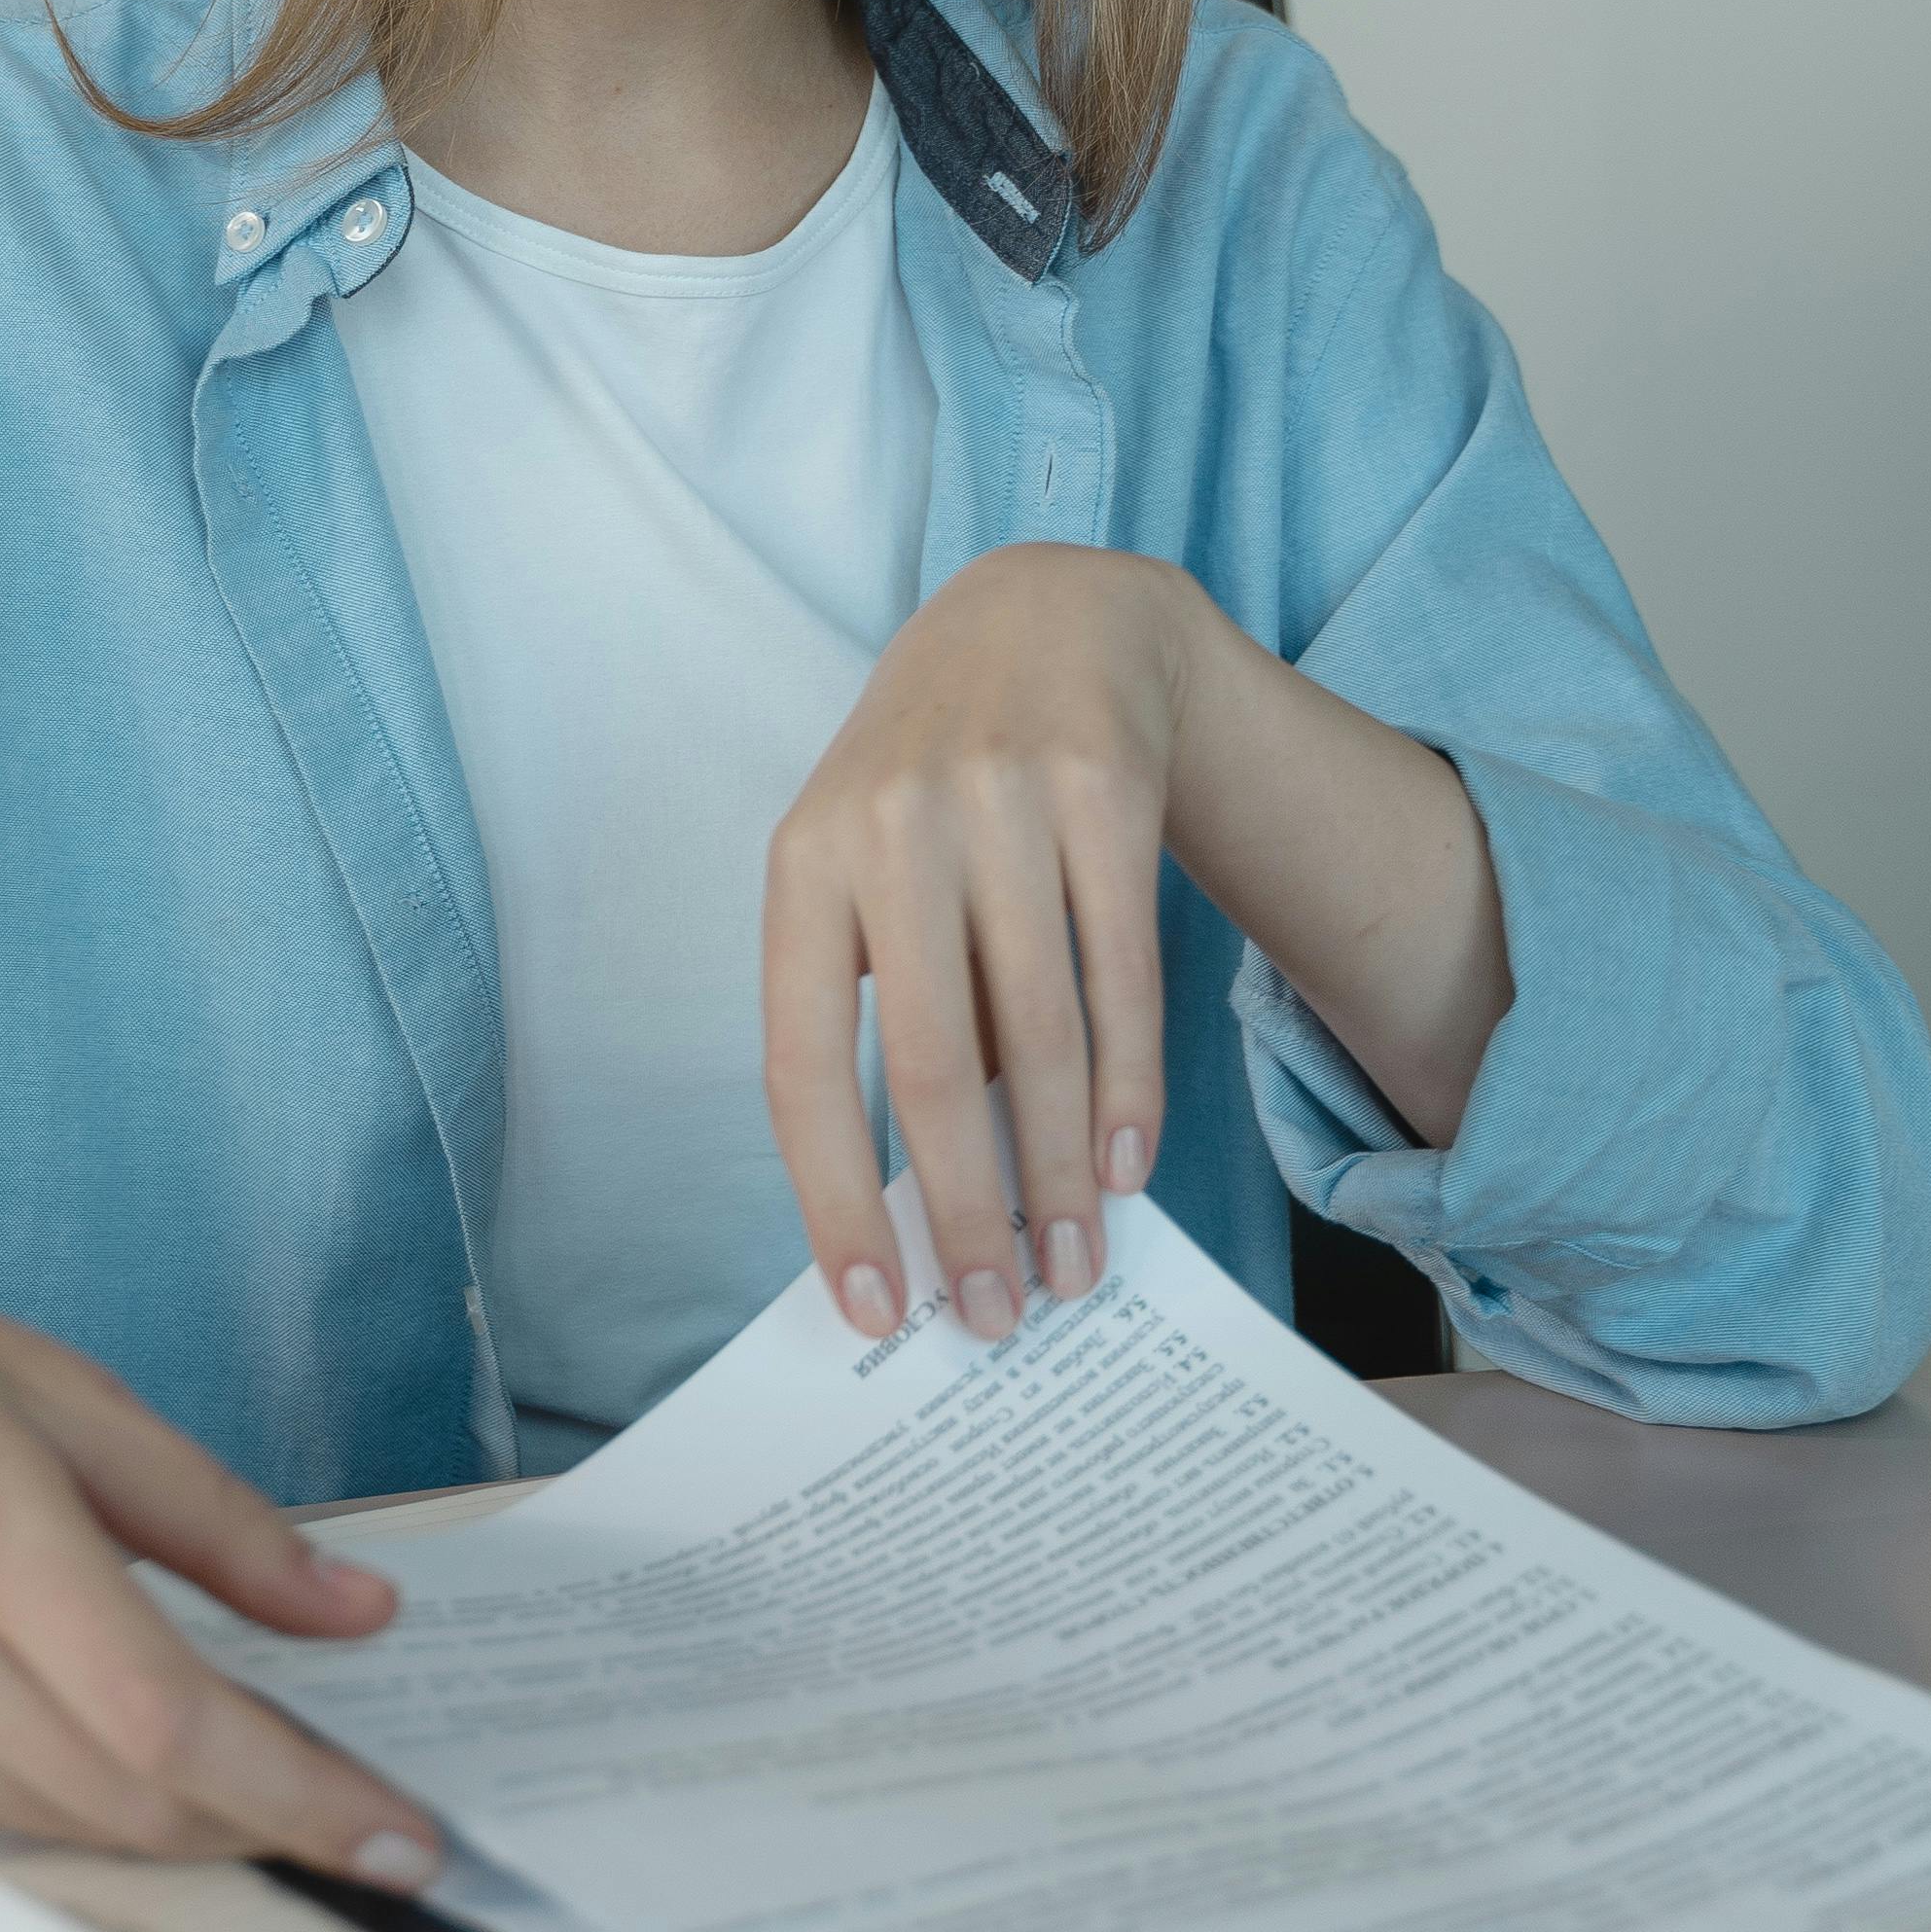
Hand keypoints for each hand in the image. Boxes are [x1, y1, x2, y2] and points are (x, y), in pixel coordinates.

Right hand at [0, 1238, 440, 1884]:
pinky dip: (87, 1807)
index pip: (168, 1719)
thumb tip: (357, 1613)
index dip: (303, 1795)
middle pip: (134, 1799)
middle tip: (369, 1815)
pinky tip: (120, 1748)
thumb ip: (221, 1518)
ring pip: (74, 1830)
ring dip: (188, 1822)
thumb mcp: (64, 1387)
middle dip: (274, 1824)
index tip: (404, 1835)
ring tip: (266, 1774)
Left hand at [760, 543, 1208, 1345]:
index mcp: (803, 865)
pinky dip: (1128, 1087)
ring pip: (1042, 1032)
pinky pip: (1125, 973)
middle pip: (934, 1064)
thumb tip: (920, 1206)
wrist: (1047, 615)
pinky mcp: (1108, 789)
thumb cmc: (933, 785)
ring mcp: (1004, 800)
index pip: (802, 1063)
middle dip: (968, 1211)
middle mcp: (893, 825)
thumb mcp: (864, 867)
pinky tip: (1125, 1165)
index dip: (833, 1198)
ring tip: (1075, 1265)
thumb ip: (880, 1009)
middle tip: (998, 1315)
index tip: (873, 1309)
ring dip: (1062, 1172)